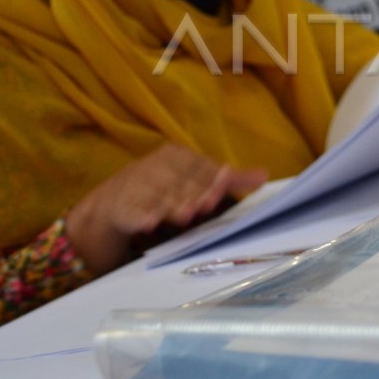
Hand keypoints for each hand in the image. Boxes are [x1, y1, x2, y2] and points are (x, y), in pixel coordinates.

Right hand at [66, 143, 267, 273]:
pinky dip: (141, 217)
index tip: (224, 184)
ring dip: (172, 206)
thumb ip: (229, 179)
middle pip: (180, 183)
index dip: (211, 178)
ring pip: (159, 199)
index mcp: (175, 155)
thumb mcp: (195, 178)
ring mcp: (135, 186)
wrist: (114, 202)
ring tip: (185, 214)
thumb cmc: (166, 188)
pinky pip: (133, 213)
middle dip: (194, 195)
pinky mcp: (121, 208)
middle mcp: (155, 166)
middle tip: (207, 204)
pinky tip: (149, 223)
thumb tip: (265, 175)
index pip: (197, 166)